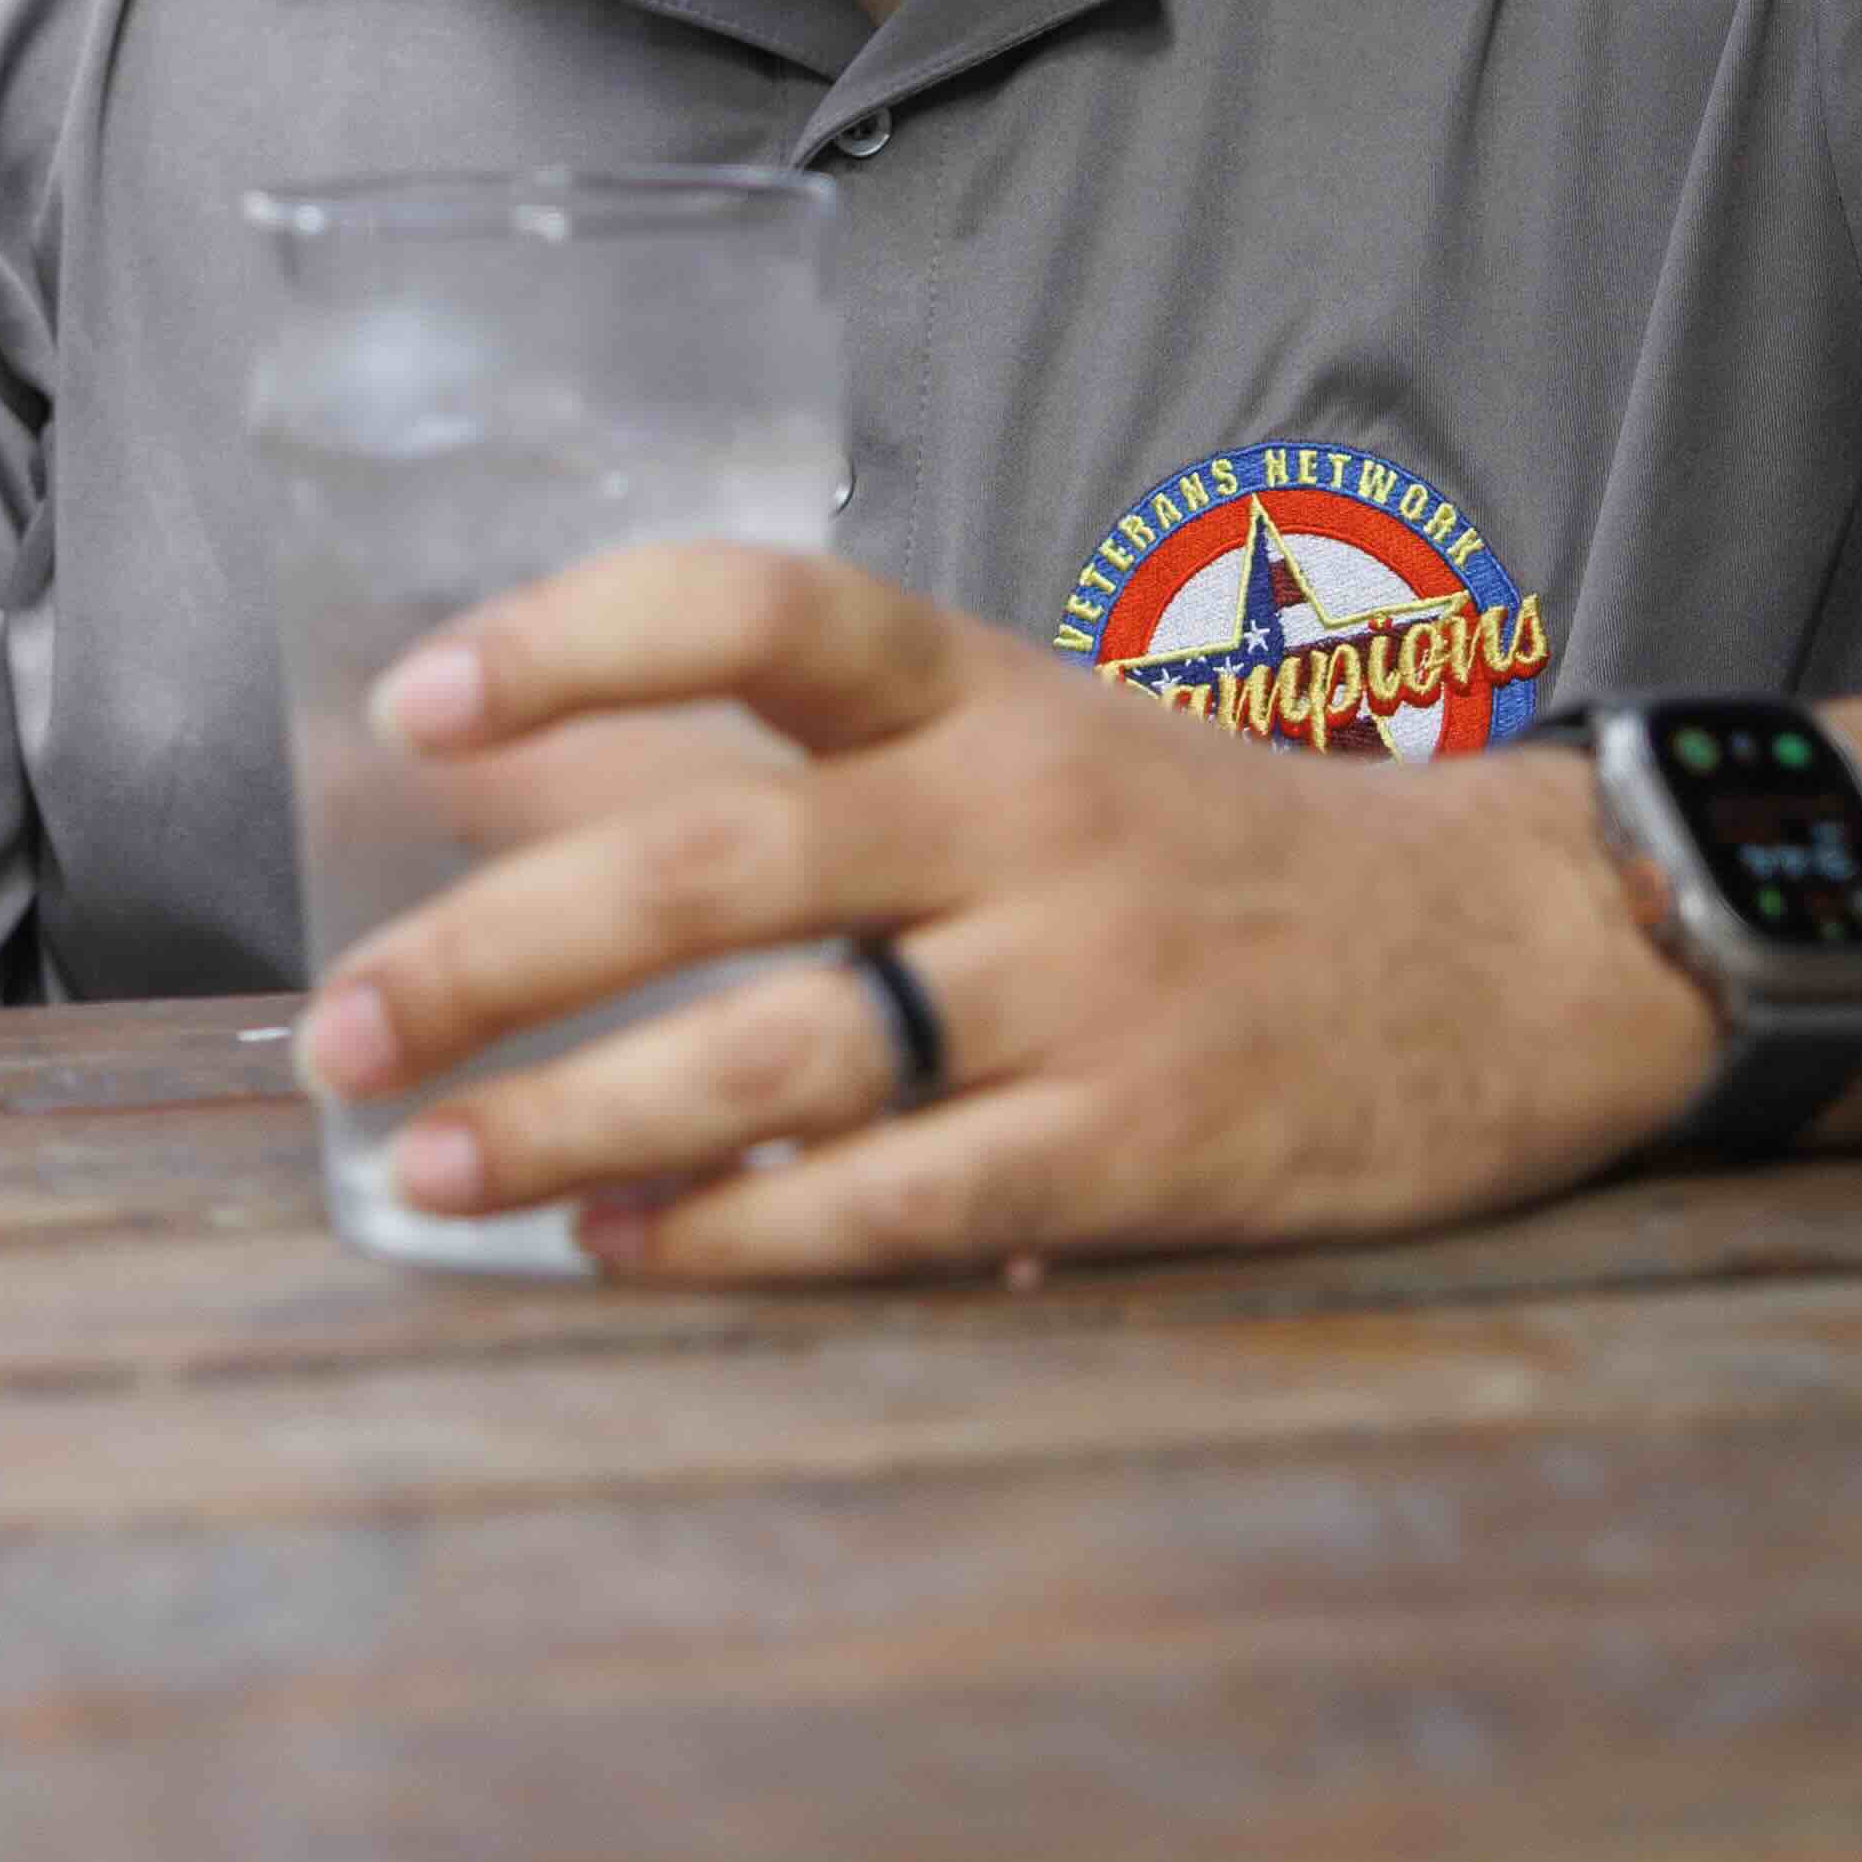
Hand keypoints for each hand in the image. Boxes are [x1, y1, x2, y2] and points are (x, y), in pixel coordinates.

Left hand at [292, 548, 1720, 1281]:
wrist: (1519, 957)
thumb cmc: (1215, 852)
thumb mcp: (1031, 748)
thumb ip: (804, 772)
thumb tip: (509, 791)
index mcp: (987, 693)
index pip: (764, 610)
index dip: (580, 638)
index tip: (416, 704)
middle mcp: (1025, 818)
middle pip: (714, 868)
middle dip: (494, 957)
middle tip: (342, 1037)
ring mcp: (1086, 988)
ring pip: (776, 1060)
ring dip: (575, 1124)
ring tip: (431, 1171)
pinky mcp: (1139, 1149)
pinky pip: (893, 1204)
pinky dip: (738, 1240)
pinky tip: (622, 1251)